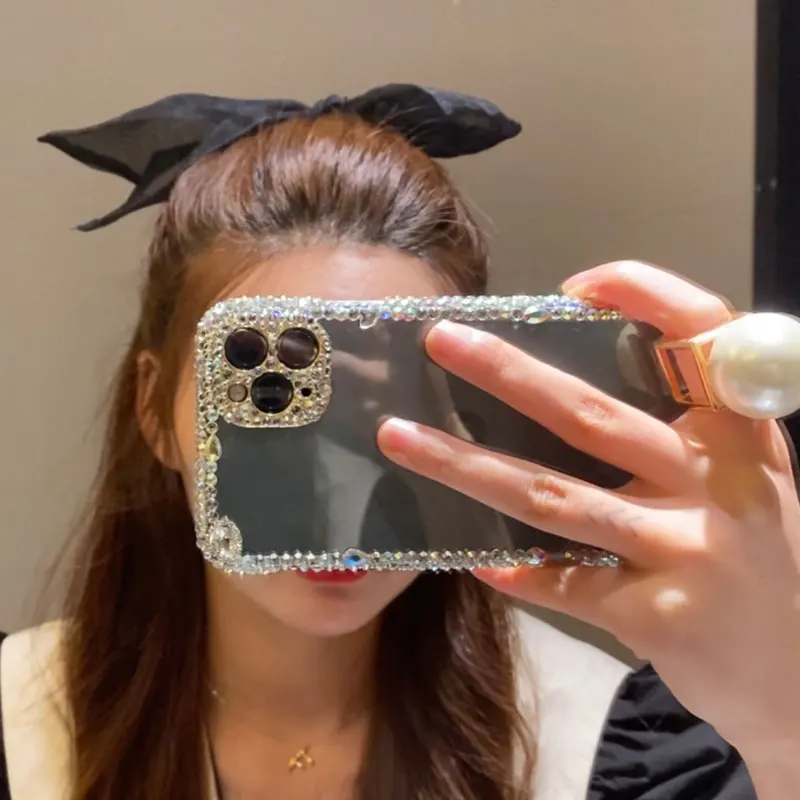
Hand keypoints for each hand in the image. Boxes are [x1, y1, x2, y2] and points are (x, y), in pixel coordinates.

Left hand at [377, 261, 799, 762]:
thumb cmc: (764, 553)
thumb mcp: (745, 477)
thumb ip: (683, 432)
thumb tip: (563, 385)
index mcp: (744, 431)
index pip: (703, 333)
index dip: (643, 294)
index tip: (575, 285)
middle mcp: (720, 482)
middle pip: (591, 415)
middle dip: (506, 373)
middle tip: (438, 341)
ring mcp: (689, 552)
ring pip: (554, 497)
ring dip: (468, 466)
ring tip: (400, 438)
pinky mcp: (659, 617)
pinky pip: (567, 583)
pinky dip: (517, 567)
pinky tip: (472, 556)